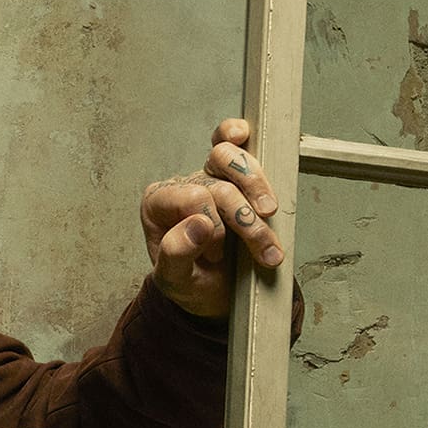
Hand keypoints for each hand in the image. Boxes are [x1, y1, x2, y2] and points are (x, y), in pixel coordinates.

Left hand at [140, 118, 285, 318]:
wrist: (215, 293)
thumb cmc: (191, 283)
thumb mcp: (176, 281)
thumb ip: (177, 255)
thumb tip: (198, 224)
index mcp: (158, 206)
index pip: (191, 198)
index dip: (214, 226)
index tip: (219, 256)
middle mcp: (181, 187)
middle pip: (216, 182)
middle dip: (244, 216)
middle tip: (262, 247)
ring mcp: (207, 177)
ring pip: (230, 159)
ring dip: (258, 189)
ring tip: (270, 217)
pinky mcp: (232, 176)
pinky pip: (231, 144)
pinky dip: (240, 139)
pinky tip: (245, 134)